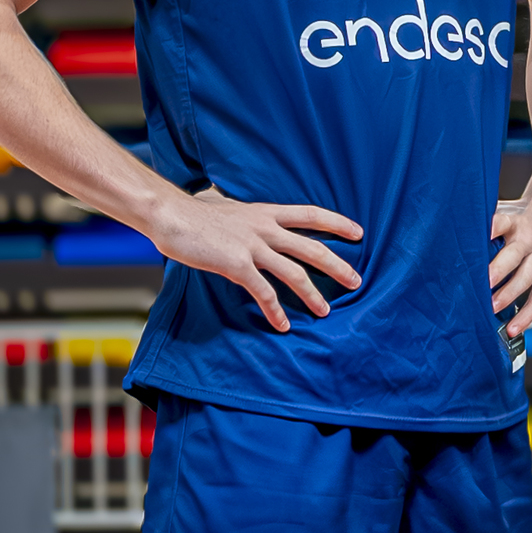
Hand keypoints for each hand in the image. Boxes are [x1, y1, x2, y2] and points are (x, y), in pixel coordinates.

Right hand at [154, 187, 362, 331]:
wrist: (172, 215)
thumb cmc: (196, 213)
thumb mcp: (231, 208)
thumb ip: (248, 217)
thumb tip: (254, 220)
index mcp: (266, 212)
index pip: (311, 214)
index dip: (337, 223)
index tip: (359, 233)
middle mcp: (265, 228)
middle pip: (311, 246)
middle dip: (337, 265)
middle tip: (356, 281)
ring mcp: (252, 246)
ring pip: (293, 272)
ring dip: (312, 294)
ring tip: (325, 311)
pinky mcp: (236, 265)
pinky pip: (263, 292)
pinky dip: (275, 310)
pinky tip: (283, 324)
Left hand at [488, 181, 531, 332]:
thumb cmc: (526, 214)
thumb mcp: (509, 210)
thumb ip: (489, 223)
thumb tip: (454, 230)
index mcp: (517, 221)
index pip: (503, 222)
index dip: (492, 228)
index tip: (480, 235)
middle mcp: (531, 240)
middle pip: (514, 256)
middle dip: (498, 271)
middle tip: (483, 285)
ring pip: (527, 280)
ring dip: (509, 296)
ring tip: (492, 310)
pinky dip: (528, 315)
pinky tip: (515, 328)